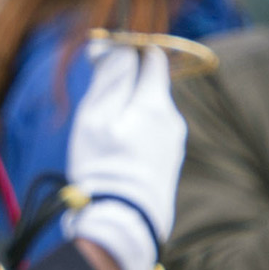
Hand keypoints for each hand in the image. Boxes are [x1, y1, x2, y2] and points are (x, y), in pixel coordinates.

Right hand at [65, 43, 184, 269]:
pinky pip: (152, 134)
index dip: (130, 50)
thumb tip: (118, 47)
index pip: (152, 57)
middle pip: (151, 85)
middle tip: (94, 105)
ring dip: (128, 113)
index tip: (105, 58)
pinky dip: (134, 133)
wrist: (124, 222)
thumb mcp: (95, 117)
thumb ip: (110, 79)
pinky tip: (116, 155)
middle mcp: (173, 118)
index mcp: (155, 101)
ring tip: (101, 138)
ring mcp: (174, 143)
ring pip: (150, 111)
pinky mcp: (169, 163)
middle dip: (126, 85)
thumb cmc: (104, 167)